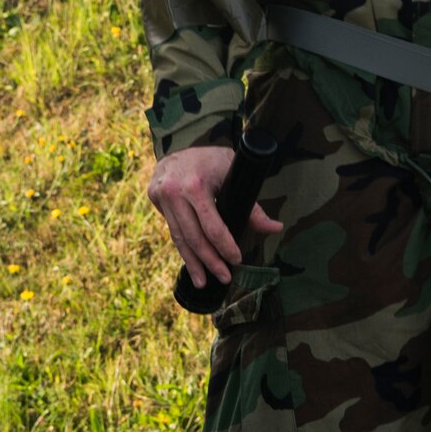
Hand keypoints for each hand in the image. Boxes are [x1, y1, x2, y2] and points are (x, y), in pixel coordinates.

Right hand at [146, 145, 283, 290]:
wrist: (180, 148)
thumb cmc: (212, 160)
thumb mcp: (234, 175)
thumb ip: (252, 206)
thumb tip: (276, 228)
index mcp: (195, 184)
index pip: (212, 226)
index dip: (225, 246)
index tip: (236, 260)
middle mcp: (174, 191)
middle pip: (194, 236)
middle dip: (211, 261)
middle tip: (225, 277)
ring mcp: (161, 196)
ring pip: (179, 238)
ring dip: (193, 263)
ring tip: (203, 283)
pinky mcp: (155, 200)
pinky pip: (172, 231)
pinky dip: (183, 250)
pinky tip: (192, 266)